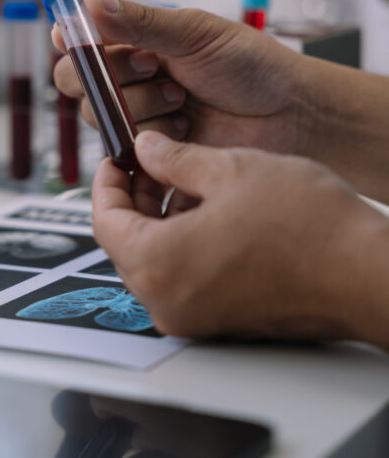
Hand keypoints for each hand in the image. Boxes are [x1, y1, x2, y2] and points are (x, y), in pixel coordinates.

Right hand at [54, 0, 307, 154]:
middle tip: (152, 67)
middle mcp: (133, 76)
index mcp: (141, 39)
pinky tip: (184, 128)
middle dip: (111, 75)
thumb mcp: (195, 33)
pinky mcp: (151, 152)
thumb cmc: (253, 66)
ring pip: (102, 114)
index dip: (72, 38)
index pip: (85, 38)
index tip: (70, 38)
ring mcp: (141, 114)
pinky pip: (124, 147)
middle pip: (80, 80)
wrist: (291, 118)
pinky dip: (152, 136)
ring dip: (141, 105)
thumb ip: (140, 21)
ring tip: (182, 99)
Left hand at [93, 131, 388, 347]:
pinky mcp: (219, 319)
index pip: (105, 220)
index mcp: (159, 266)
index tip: (117, 157)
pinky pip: (181, 276)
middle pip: (126, 241)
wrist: (366, 275)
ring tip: (187, 177)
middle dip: (135, 196)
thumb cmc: (308, 227)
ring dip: (160, 216)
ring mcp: (193, 317)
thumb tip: (145, 149)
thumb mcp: (231, 169)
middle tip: (152, 161)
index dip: (107, 181)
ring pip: (155, 258)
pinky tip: (209, 208)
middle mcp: (167, 302)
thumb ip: (174, 158)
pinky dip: (182, 240)